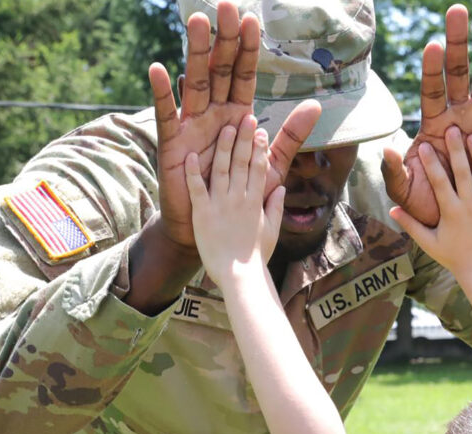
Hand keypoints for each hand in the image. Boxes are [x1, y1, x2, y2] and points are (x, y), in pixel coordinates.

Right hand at [148, 2, 319, 251]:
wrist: (211, 227)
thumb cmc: (238, 194)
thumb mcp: (268, 164)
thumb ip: (290, 135)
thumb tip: (316, 105)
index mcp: (238, 115)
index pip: (245, 74)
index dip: (249, 49)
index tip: (253, 19)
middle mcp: (215, 112)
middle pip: (220, 68)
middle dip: (224, 38)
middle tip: (225, 5)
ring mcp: (192, 124)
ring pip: (195, 81)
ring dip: (196, 51)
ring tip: (196, 21)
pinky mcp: (174, 142)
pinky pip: (168, 114)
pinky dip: (163, 93)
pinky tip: (159, 69)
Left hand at [186, 117, 284, 283]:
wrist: (240, 277)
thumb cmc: (256, 257)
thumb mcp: (272, 230)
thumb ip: (274, 206)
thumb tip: (279, 187)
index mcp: (256, 201)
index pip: (260, 168)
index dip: (260, 148)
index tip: (261, 131)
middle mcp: (240, 198)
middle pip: (243, 162)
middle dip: (244, 138)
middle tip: (246, 117)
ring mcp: (221, 204)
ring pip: (222, 168)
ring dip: (223, 147)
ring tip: (224, 127)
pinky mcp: (203, 213)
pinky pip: (197, 188)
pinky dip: (194, 171)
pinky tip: (191, 154)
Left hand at [381, 5, 471, 226]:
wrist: (465, 224)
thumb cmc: (431, 206)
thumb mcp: (407, 192)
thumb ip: (395, 173)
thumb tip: (387, 150)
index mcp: (433, 123)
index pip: (431, 88)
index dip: (432, 69)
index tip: (432, 46)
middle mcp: (458, 113)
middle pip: (457, 72)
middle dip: (457, 43)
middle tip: (457, 12)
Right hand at [390, 126, 471, 277]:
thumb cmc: (452, 256)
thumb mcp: (428, 242)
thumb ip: (410, 224)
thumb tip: (391, 209)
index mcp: (451, 211)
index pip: (439, 182)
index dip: (431, 163)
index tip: (423, 145)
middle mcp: (471, 206)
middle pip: (463, 173)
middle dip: (457, 150)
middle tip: (453, 130)